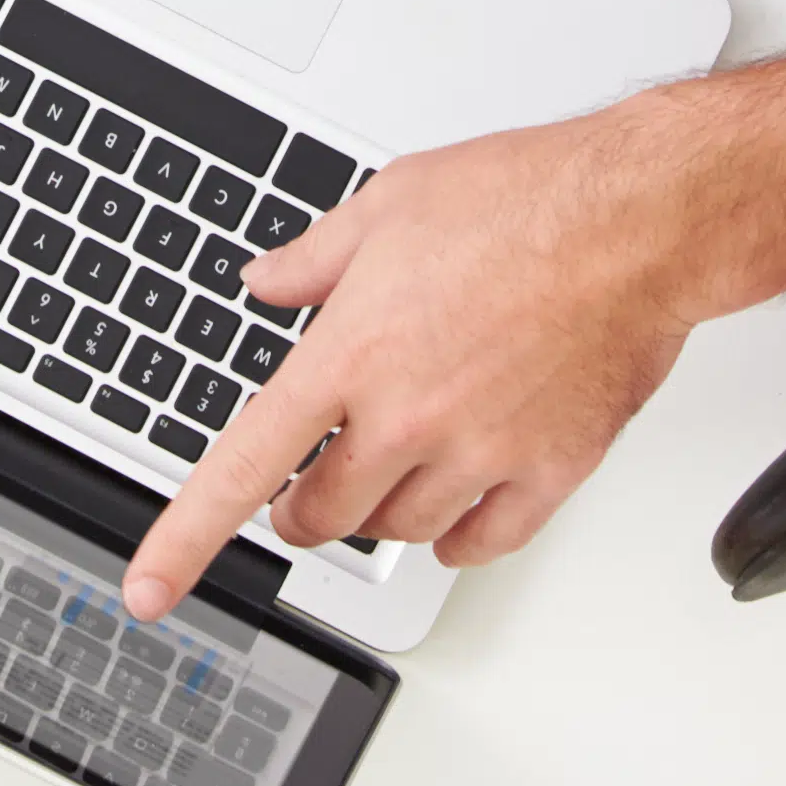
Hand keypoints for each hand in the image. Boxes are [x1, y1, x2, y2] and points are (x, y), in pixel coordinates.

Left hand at [121, 100, 716, 618]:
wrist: (638, 219)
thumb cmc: (525, 198)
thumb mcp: (389, 203)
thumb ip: (315, 258)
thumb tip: (265, 280)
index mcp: (351, 353)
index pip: (244, 466)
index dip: (185, 538)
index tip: (147, 587)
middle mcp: (407, 418)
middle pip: (322, 515)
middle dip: (303, 507)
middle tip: (308, 484)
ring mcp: (480, 453)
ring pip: (399, 533)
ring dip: (382, 514)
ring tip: (397, 464)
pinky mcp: (549, 471)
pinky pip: (483, 544)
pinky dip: (459, 537)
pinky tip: (460, 504)